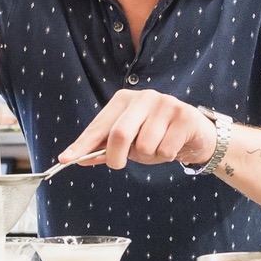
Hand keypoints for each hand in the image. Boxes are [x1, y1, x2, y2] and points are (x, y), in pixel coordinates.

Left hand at [59, 89, 216, 169]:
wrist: (195, 133)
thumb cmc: (157, 135)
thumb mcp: (129, 142)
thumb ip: (106, 147)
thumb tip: (80, 158)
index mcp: (124, 100)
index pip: (99, 125)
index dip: (82, 144)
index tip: (65, 159)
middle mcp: (144, 97)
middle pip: (120, 134)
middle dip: (116, 156)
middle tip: (118, 164)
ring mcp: (165, 104)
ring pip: (145, 145)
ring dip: (148, 156)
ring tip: (157, 146)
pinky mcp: (183, 116)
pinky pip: (165, 149)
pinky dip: (166, 156)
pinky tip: (172, 145)